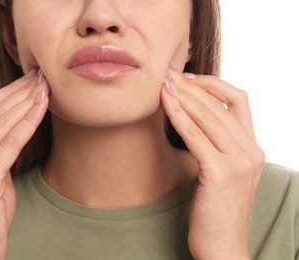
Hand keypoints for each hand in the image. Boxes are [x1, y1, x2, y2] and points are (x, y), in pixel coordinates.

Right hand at [0, 69, 49, 258]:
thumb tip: (17, 130)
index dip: (9, 92)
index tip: (30, 79)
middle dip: (19, 90)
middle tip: (41, 72)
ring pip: (1, 122)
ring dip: (27, 99)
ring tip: (46, 83)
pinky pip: (10, 142)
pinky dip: (28, 120)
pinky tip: (43, 105)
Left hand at [161, 67, 264, 258]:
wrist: (222, 244)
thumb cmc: (216, 208)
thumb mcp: (223, 171)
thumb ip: (219, 146)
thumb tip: (196, 120)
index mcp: (253, 147)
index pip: (238, 101)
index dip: (212, 84)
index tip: (187, 78)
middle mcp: (250, 150)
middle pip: (220, 104)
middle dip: (192, 85)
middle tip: (168, 72)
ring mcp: (239, 161)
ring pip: (208, 116)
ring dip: (183, 95)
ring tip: (163, 81)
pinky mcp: (220, 172)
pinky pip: (195, 136)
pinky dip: (179, 116)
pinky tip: (165, 103)